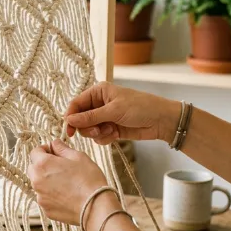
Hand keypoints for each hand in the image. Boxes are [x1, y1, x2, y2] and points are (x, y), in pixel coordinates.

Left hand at [27, 139, 109, 225]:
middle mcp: (36, 181)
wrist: (95, 207)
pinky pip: (45, 198)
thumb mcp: (78, 157)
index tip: (54, 152)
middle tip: (60, 167)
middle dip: (43, 165)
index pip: (35, 152)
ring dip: (47, 180)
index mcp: (42, 164)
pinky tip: (67, 195)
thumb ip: (62, 148)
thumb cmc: (88, 179)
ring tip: (66, 182)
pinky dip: (52, 195)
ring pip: (39, 184)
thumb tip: (54, 143)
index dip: (45, 150)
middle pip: (33, 168)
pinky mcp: (46, 209)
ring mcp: (40, 197)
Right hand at [65, 83, 180, 145]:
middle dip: (87, 127)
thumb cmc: (140, 107)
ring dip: (97, 134)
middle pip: (80, 119)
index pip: (76, 104)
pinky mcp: (111, 129)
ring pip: (88, 130)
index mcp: (98, 92)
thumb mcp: (113, 111)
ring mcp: (105, 117)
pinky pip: (98, 137)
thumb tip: (69, 120)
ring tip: (110, 132)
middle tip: (98, 130)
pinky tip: (116, 135)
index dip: (71, 117)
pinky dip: (104, 138)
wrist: (161, 121)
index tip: (69, 130)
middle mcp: (99, 104)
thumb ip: (90, 117)